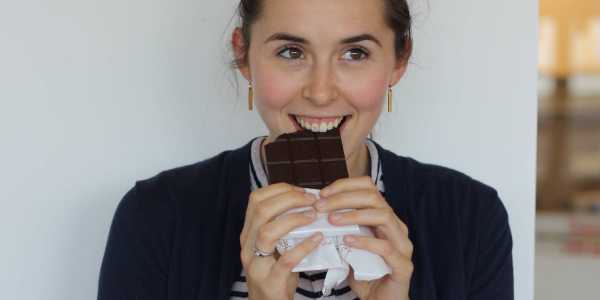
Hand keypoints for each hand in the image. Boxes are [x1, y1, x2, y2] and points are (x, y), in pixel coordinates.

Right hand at [240, 183, 322, 299]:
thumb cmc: (275, 273)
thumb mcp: (274, 247)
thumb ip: (283, 227)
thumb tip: (309, 204)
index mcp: (248, 233)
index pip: (255, 199)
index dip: (279, 189)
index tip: (301, 191)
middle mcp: (248, 245)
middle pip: (261, 210)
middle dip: (289, 199)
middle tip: (312, 201)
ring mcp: (256, 264)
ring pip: (267, 232)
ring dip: (293, 219)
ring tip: (313, 217)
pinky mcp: (270, 281)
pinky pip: (286, 260)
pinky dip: (304, 247)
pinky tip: (318, 239)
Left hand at [318, 177, 413, 299]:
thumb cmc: (365, 273)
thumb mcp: (348, 246)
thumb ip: (339, 230)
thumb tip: (316, 213)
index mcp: (385, 218)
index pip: (369, 188)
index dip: (345, 185)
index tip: (322, 193)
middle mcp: (397, 227)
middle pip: (374, 197)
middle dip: (344, 198)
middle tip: (321, 206)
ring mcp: (403, 245)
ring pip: (383, 216)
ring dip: (354, 215)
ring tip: (332, 220)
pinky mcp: (404, 266)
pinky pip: (385, 248)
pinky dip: (364, 241)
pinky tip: (347, 241)